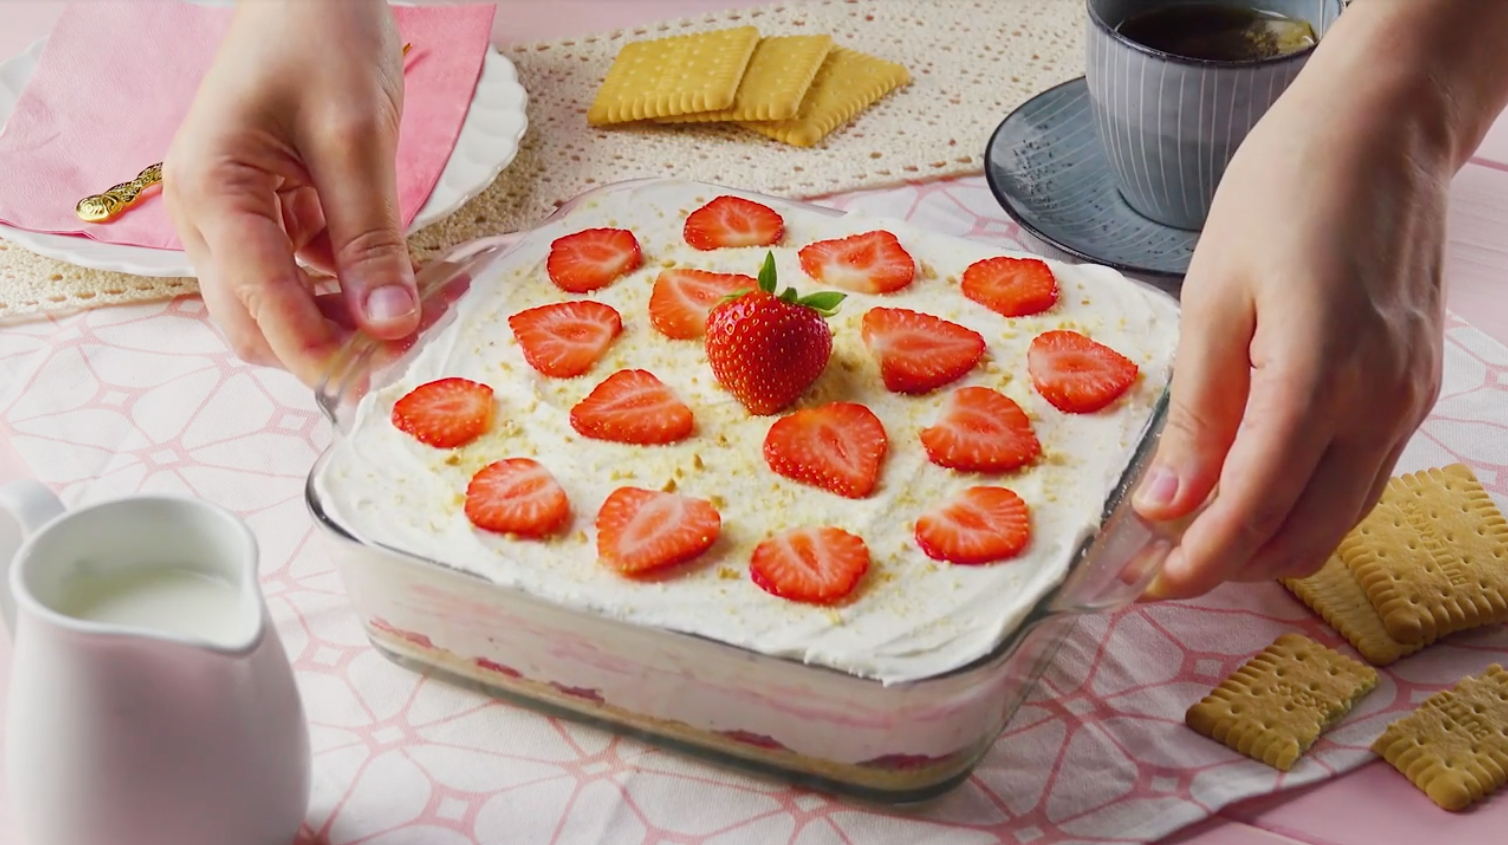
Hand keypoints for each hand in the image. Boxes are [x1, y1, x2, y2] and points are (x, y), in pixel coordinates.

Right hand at [164, 0, 418, 385]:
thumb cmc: (322, 36)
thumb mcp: (356, 135)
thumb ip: (371, 236)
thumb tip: (391, 324)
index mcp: (212, 191)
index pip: (258, 303)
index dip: (318, 352)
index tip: (379, 379)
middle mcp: (206, 213)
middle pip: (253, 321)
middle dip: (323, 349)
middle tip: (403, 358)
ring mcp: (232, 215)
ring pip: (276, 305)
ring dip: (338, 324)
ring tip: (412, 322)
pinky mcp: (266, 212)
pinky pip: (300, 273)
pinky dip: (346, 290)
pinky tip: (400, 287)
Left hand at [1130, 62, 1450, 598]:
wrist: (1382, 130)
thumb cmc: (1285, 193)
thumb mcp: (1212, 298)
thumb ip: (1197, 412)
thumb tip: (1167, 505)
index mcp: (1320, 378)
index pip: (1254, 510)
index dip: (1198, 562)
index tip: (1148, 586)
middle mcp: (1381, 403)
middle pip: (1305, 535)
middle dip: (1232, 562)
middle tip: (1161, 554)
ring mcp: (1409, 399)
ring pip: (1340, 517)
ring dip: (1269, 538)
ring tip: (1197, 522)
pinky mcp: (1416, 387)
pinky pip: (1362, 476)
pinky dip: (1306, 499)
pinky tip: (1253, 478)